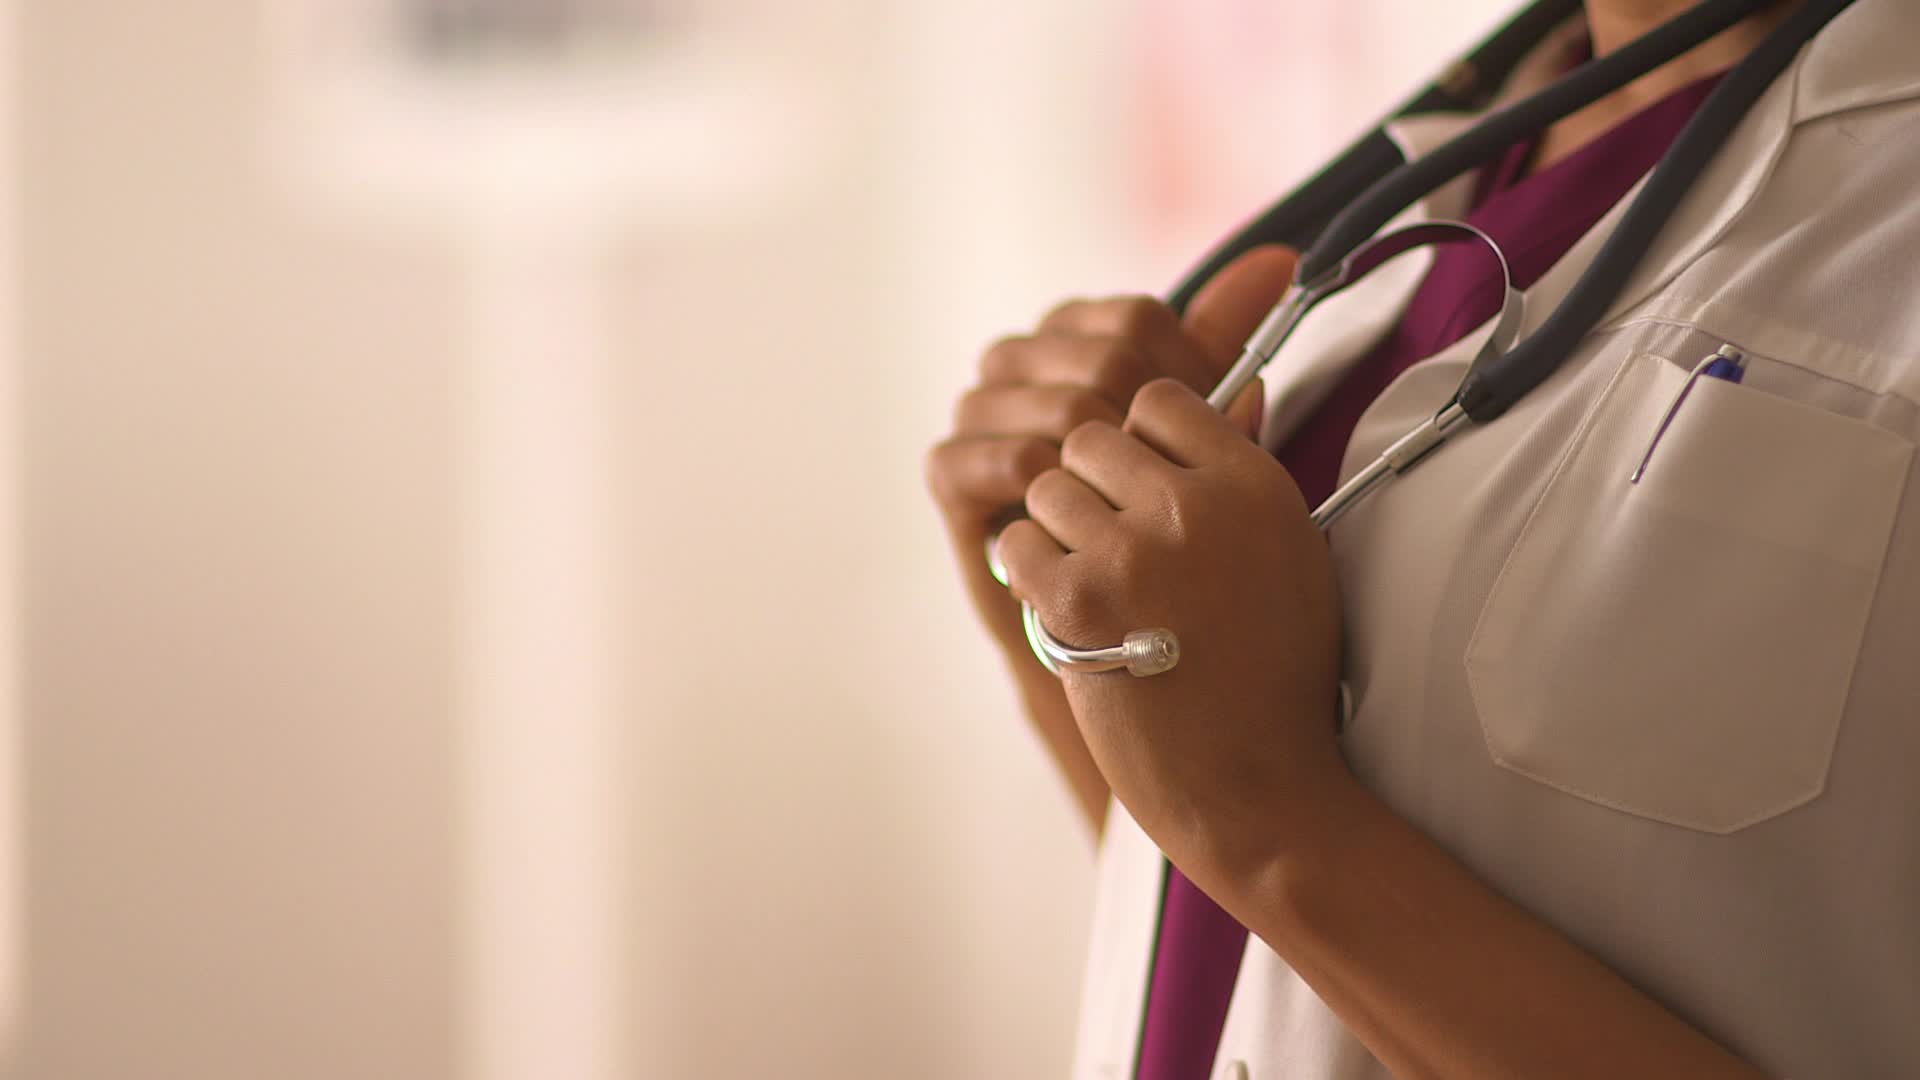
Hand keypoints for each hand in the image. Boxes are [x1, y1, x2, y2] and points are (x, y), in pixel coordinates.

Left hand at [993, 246, 1349, 893]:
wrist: (1254, 785)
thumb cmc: (1273, 678)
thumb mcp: (1290, 552)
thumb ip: (1242, 475)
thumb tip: (1226, 385)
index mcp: (1252, 484)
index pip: (1159, 399)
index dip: (1140, 443)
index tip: (1145, 492)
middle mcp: (1193, 506)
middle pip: (1093, 436)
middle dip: (1091, 486)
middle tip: (1112, 549)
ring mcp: (1132, 552)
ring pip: (1048, 486)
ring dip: (1057, 532)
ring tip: (1096, 587)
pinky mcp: (1078, 601)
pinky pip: (1018, 542)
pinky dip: (1030, 575)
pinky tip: (1068, 612)